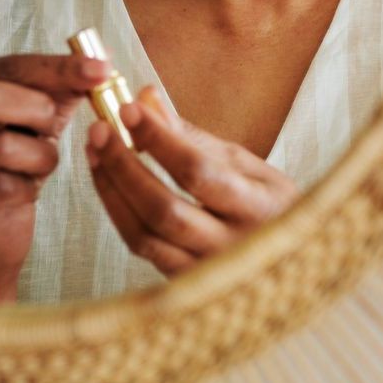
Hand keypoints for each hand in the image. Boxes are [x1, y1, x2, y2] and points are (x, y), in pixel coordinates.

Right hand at [0, 54, 108, 300]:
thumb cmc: (12, 166)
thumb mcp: (32, 119)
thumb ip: (59, 89)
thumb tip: (101, 62)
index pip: (7, 66)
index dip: (56, 66)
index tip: (102, 69)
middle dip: (35, 108)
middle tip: (54, 126)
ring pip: (2, 144)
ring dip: (40, 155)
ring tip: (35, 167)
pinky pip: (11, 185)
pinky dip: (31, 186)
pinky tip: (23, 190)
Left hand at [86, 87, 298, 276]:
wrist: (287, 259)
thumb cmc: (267, 205)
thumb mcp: (246, 164)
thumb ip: (194, 136)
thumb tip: (146, 98)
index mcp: (259, 208)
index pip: (198, 171)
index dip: (158, 139)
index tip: (129, 108)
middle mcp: (233, 247)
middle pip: (163, 209)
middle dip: (123, 165)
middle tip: (99, 130)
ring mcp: (206, 273)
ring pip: (144, 235)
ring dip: (111, 188)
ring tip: (95, 152)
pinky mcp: (183, 285)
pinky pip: (142, 249)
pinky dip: (119, 212)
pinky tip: (108, 184)